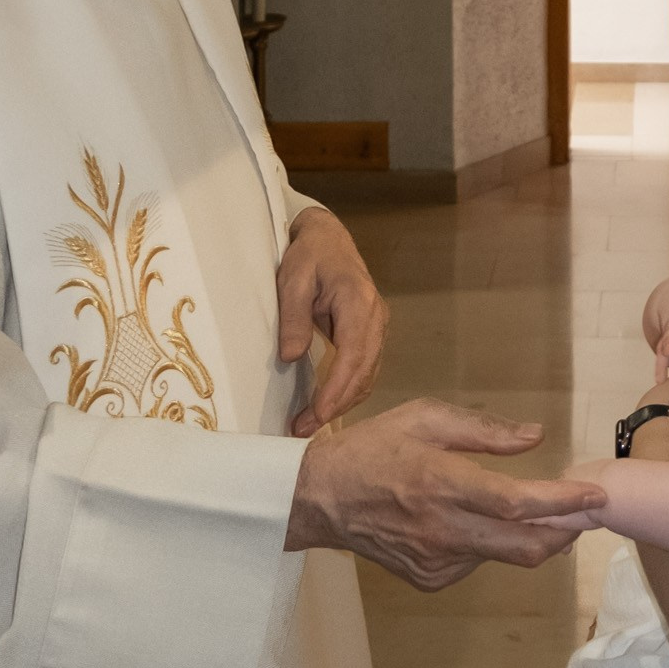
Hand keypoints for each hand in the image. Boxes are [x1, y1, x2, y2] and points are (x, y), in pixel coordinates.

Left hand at [278, 207, 387, 436]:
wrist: (328, 239)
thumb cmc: (309, 257)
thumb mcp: (292, 280)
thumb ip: (293, 317)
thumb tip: (291, 357)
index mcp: (359, 302)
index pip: (353, 353)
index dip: (337, 387)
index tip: (317, 412)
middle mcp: (376, 318)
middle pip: (365, 371)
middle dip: (337, 404)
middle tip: (305, 428)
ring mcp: (377, 327)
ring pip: (368, 374)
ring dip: (343, 402)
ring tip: (310, 424)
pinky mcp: (371, 335)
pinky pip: (365, 369)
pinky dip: (349, 391)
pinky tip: (327, 407)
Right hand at [285, 398, 607, 590]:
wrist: (321, 499)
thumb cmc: (374, 449)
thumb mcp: (426, 418)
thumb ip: (484, 430)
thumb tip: (535, 436)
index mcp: (443, 483)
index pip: (517, 503)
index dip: (562, 503)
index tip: (596, 497)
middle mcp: (443, 528)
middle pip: (525, 546)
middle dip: (566, 532)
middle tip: (586, 513)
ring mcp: (437, 560)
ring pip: (504, 556)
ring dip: (528, 536)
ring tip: (528, 509)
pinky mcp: (430, 578)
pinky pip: (477, 563)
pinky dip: (490, 545)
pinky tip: (473, 522)